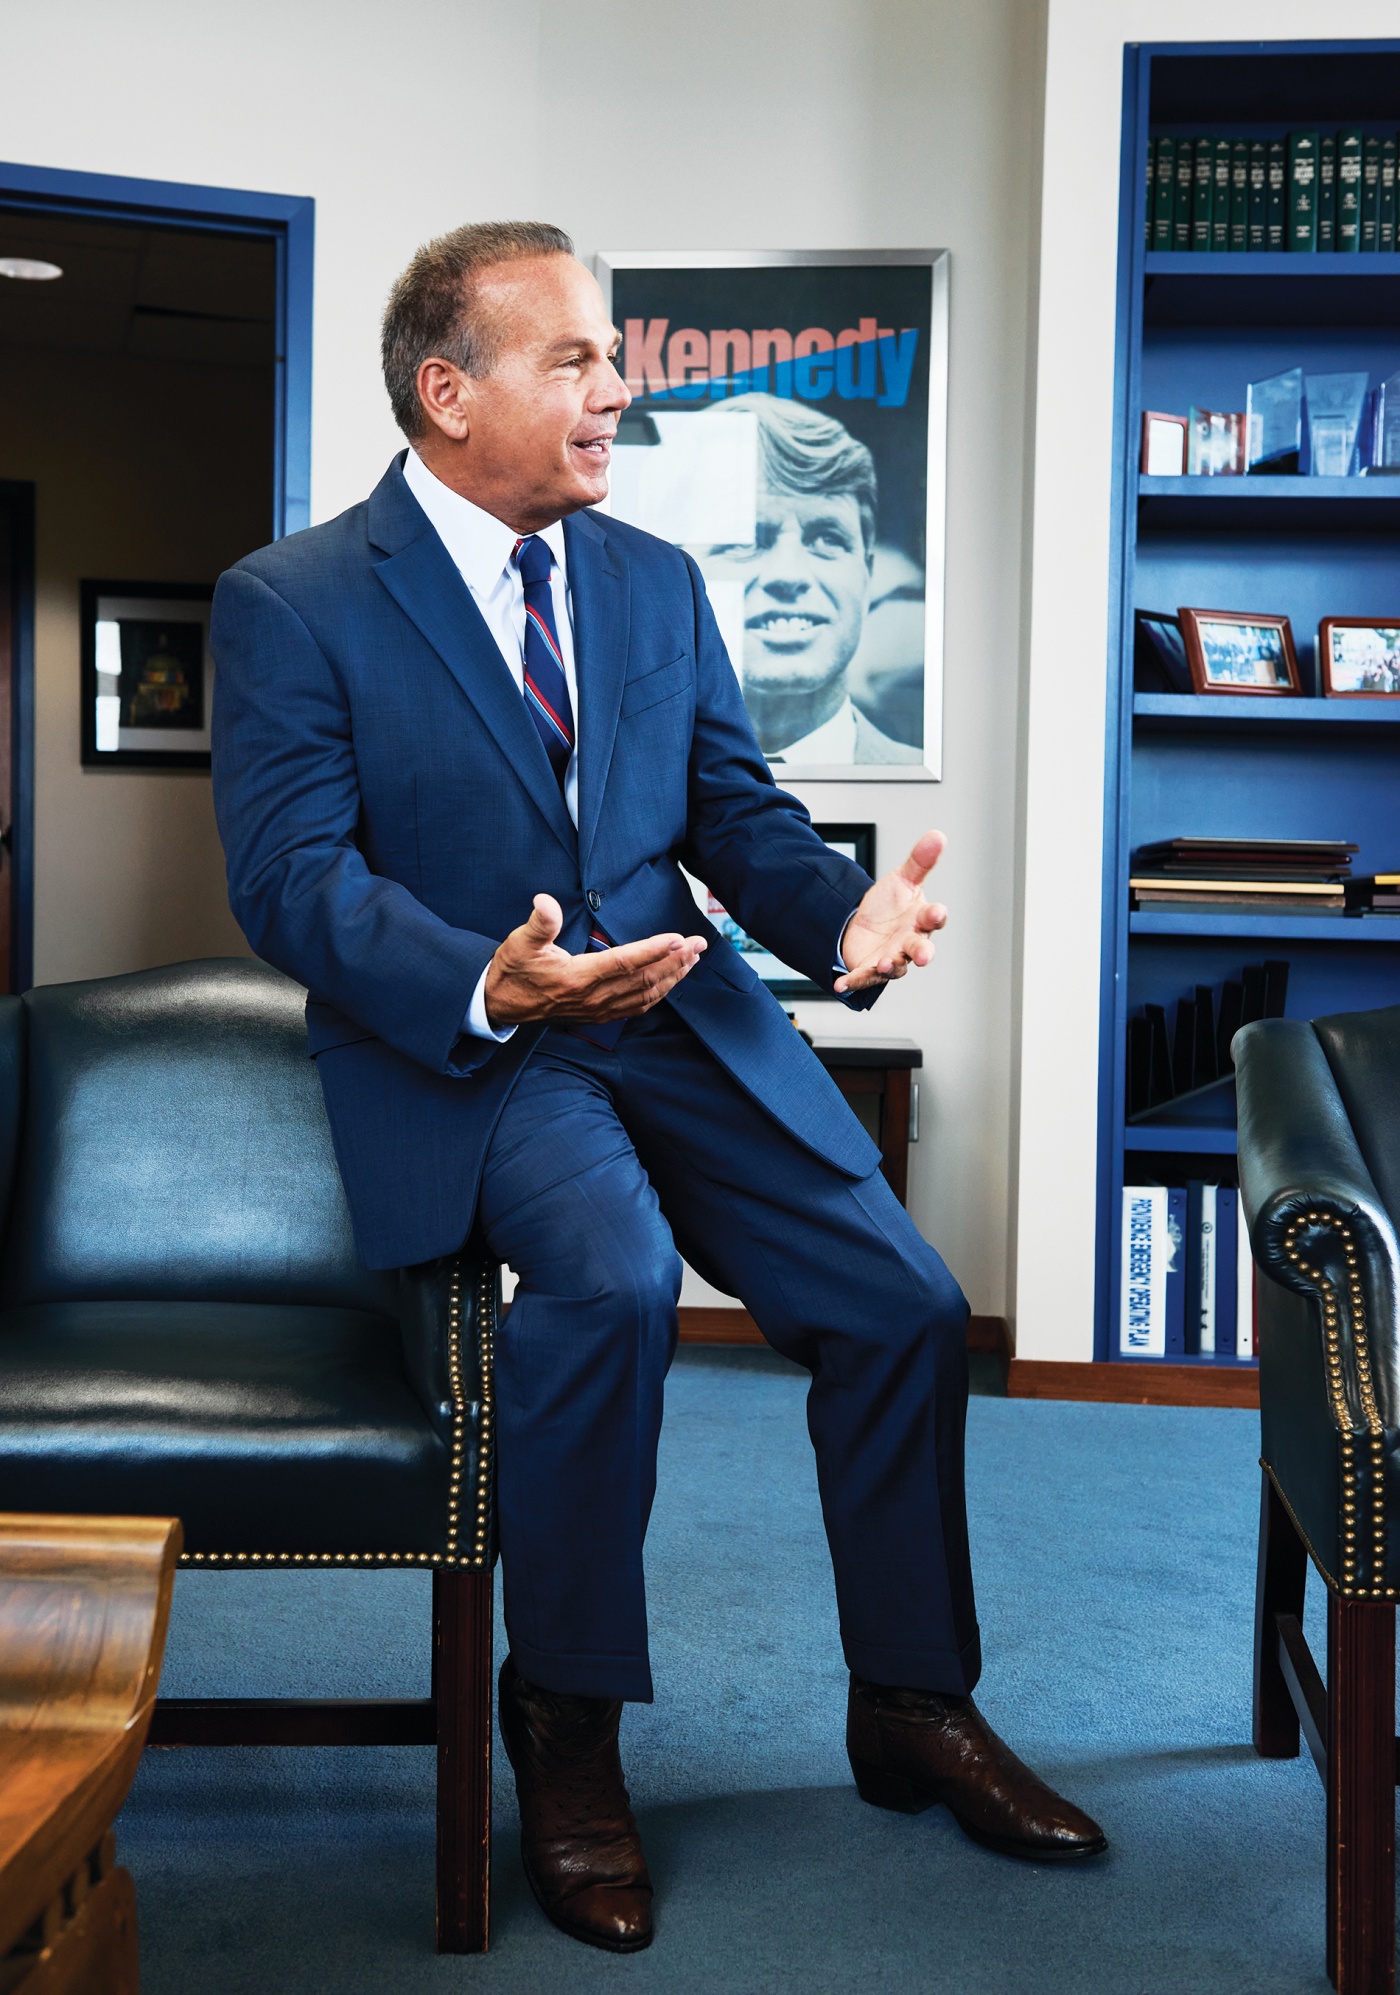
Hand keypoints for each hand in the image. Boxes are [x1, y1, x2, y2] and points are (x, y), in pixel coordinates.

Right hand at [484, 895, 707, 1027]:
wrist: (501, 1005)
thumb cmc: (512, 971)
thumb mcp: (518, 943)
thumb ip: (538, 923)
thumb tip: (545, 902)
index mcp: (577, 977)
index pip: (624, 962)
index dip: (654, 950)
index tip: (678, 938)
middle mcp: (593, 997)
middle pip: (645, 979)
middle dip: (676, 961)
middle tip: (699, 944)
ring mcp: (598, 1010)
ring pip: (645, 995)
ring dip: (673, 977)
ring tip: (693, 960)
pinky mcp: (599, 1016)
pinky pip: (637, 1007)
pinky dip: (659, 995)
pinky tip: (671, 983)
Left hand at [833, 830, 947, 995]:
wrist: (864, 923)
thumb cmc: (891, 905)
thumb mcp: (903, 879)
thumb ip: (920, 861)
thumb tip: (938, 836)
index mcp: (920, 920)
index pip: (933, 918)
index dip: (936, 916)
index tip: (937, 912)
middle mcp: (909, 942)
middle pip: (920, 948)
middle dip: (923, 952)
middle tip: (926, 956)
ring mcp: (891, 958)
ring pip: (895, 966)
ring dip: (889, 966)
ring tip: (884, 963)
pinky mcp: (869, 969)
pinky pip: (862, 977)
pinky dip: (852, 982)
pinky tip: (840, 984)